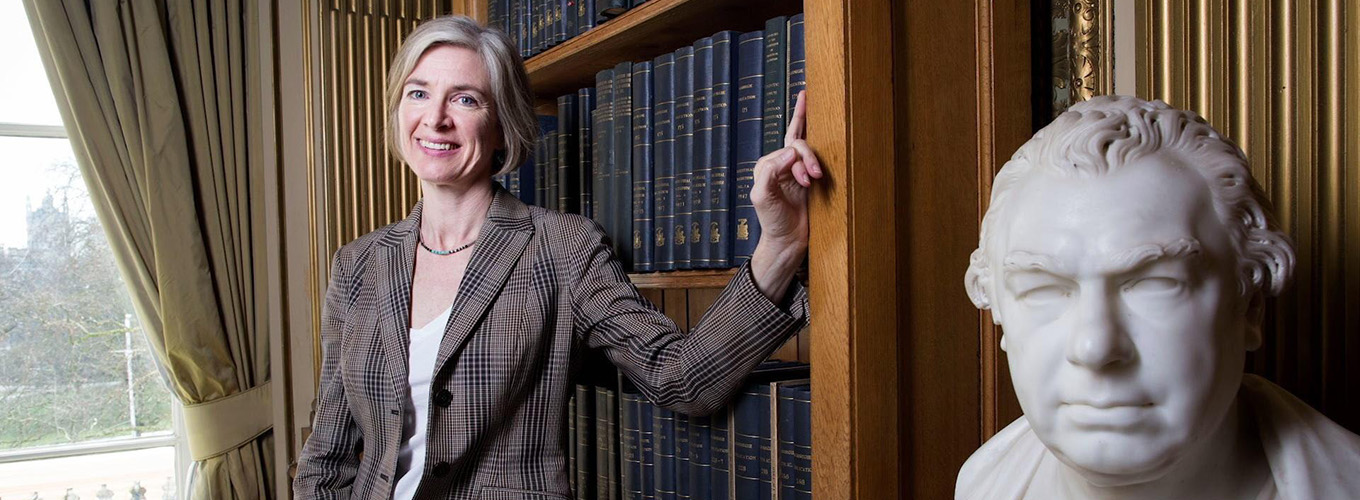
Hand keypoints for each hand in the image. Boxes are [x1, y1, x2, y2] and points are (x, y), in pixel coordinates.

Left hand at [749, 91, 820, 300]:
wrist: (788, 240)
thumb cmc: (772, 220)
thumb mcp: (762, 196)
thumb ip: (769, 171)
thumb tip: (790, 153)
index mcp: (766, 166)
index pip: (786, 150)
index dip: (799, 161)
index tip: (806, 181)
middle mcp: (780, 164)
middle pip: (796, 137)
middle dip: (809, 152)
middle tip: (816, 174)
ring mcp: (795, 170)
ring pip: (809, 148)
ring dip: (814, 161)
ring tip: (817, 178)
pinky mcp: (809, 178)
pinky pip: (816, 157)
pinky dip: (821, 156)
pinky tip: (823, 163)